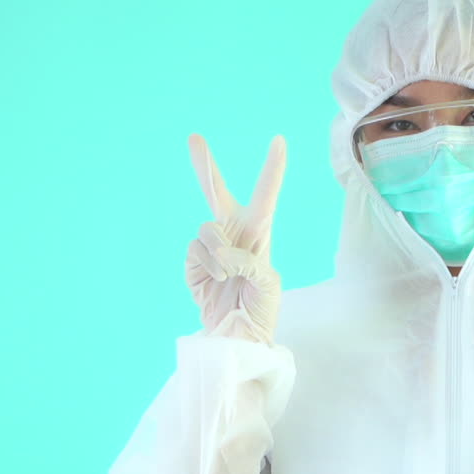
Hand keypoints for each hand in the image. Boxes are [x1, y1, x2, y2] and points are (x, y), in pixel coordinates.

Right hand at [185, 133, 286, 344]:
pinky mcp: (194, 261)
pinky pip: (196, 250)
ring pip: (207, 228)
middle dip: (205, 167)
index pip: (266, 195)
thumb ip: (247, 260)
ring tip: (230, 275)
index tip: (279, 141)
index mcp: (260, 232)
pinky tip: (216, 280)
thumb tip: (220, 253)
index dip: (273, 168)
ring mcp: (212, 246)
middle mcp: (234, 233)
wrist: (238, 334)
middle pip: (218, 193)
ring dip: (219, 252)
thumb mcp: (268, 282)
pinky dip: (208, 266)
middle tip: (194, 138)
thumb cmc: (261, 308)